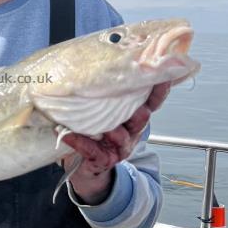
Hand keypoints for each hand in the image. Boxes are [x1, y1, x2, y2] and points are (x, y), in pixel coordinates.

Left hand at [60, 82, 170, 204]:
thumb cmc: (97, 132)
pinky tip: (66, 134)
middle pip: (141, 118)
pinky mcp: (103, 159)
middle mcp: (132, 132)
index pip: (152, 102)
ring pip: (120, 135)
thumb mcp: (108, 110)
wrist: (87, 167)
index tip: (161, 76)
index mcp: (135, 117)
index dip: (159, 90)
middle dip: (139, 109)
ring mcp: (119, 147)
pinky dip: (78, 141)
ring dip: (111, 126)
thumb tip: (107, 60)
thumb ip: (110, 91)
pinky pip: (91, 149)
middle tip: (132, 98)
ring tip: (96, 118)